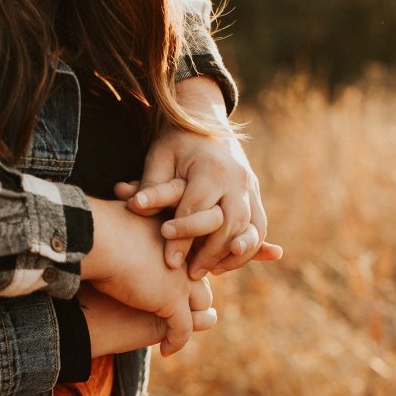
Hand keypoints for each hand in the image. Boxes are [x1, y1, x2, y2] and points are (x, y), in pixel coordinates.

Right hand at [80, 197, 213, 356]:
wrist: (96, 237)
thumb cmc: (97, 226)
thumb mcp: (118, 221)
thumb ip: (125, 225)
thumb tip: (113, 217)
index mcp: (174, 233)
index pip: (187, 256)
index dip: (180, 273)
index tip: (166, 285)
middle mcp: (185, 254)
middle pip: (200, 280)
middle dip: (193, 298)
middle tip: (176, 312)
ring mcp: (183, 277)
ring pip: (201, 305)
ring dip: (190, 321)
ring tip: (175, 334)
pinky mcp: (174, 300)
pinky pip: (183, 328)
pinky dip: (175, 341)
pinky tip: (165, 350)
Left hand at [117, 76, 282, 278]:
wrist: (205, 122)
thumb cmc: (175, 143)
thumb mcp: (158, 157)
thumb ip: (151, 184)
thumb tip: (136, 207)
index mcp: (211, 168)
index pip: (197, 209)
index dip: (182, 237)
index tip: (169, 261)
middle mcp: (236, 179)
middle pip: (229, 224)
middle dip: (210, 252)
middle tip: (190, 273)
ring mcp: (250, 188)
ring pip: (250, 230)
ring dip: (232, 256)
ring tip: (209, 272)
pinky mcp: (255, 196)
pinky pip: (259, 228)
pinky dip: (247, 249)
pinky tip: (227, 262)